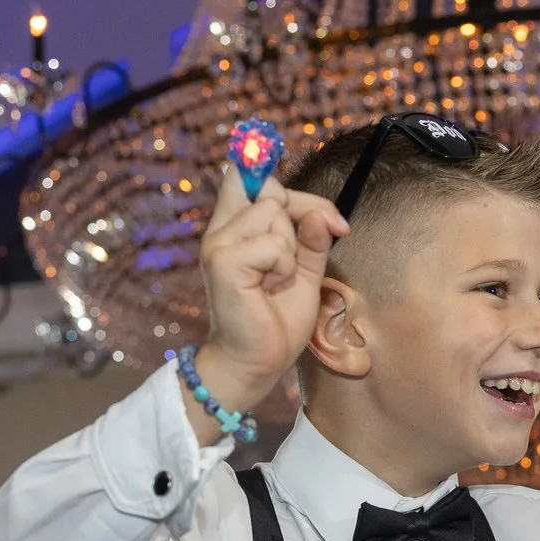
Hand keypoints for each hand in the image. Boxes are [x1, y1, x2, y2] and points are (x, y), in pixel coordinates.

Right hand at [191, 164, 348, 424]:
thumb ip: (312, 240)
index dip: (283, 183)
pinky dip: (283, 265)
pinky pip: (272, 244)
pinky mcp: (224, 262)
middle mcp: (222, 230)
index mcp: (235, 227)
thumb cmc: (276, 319)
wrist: (257, 363)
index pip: (249, 177)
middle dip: (303, 213)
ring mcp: (219, 243)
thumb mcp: (305, 272)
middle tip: (308, 254)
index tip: (317, 215)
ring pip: (273, 213)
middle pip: (271, 189)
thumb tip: (321, 215)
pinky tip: (271, 287)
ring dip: (290, 248)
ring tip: (278, 279)